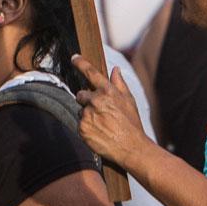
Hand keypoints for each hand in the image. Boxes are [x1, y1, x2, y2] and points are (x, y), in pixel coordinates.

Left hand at [71, 54, 151, 172]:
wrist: (131, 147)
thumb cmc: (132, 124)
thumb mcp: (129, 100)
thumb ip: (119, 84)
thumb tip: (115, 69)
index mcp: (108, 91)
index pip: (90, 72)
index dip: (81, 63)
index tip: (74, 57)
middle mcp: (95, 101)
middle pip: (81, 95)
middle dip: (86, 100)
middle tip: (99, 112)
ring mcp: (87, 115)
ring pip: (81, 111)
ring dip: (88, 116)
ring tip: (102, 125)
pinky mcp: (82, 129)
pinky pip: (79, 124)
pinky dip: (86, 128)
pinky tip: (98, 133)